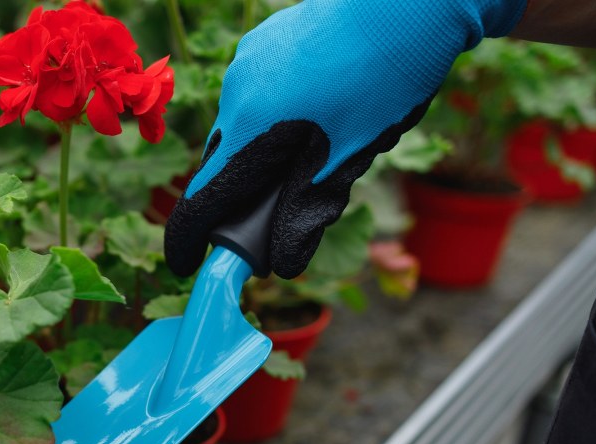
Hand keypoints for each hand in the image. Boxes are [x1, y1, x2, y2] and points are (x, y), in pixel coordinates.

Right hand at [164, 0, 524, 278]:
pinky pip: (252, 90)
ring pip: (238, 124)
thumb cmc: (386, 81)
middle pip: (220, 161)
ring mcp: (245, 63)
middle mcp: (235, 94)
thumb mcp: (351, 155)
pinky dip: (270, 110)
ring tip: (312, 140)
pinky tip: (313, 101)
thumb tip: (282, 264)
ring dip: (259, 146)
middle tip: (269, 208)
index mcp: (252, 129)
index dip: (190, 236)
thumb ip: (307, 210)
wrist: (409, 2)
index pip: (203, 197)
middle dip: (237, 191)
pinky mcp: (261, 41)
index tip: (186, 263)